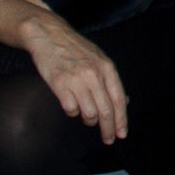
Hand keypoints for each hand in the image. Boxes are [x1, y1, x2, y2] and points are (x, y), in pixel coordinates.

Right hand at [13, 3, 127, 143]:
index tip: (122, 134)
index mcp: (107, 68)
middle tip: (108, 139)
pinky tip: (72, 106)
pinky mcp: (59, 84)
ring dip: (89, 120)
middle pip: (106, 111)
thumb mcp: (99, 59)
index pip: (119, 100)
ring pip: (89, 113)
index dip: (121, 120)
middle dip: (108, 129)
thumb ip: (110, 80)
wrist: (49, 35)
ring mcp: (76, 79)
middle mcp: (94, 75)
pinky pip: (71, 109)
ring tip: (87, 118)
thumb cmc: (76, 49)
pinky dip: (73, 112)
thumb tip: (124, 103)